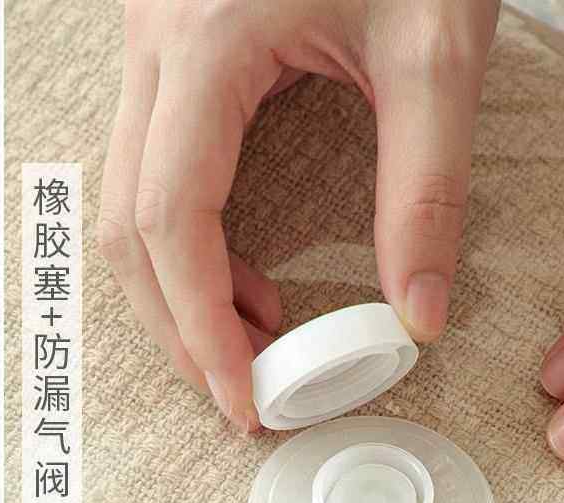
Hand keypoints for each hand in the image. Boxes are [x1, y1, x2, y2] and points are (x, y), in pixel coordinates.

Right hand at [98, 0, 500, 431]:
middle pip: (127, 224)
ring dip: (180, 289)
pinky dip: (190, 243)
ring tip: (254, 340)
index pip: (171, 220)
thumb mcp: (436, 51)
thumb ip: (426, 190)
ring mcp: (155, 44)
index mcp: (205, 40)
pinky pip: (154, 169)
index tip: (245, 400)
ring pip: (128, 200)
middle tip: (242, 391)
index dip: (201, 327)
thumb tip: (418, 316)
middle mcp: (156, 45)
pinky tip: (245, 275)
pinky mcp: (176, 51)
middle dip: (179, 324)